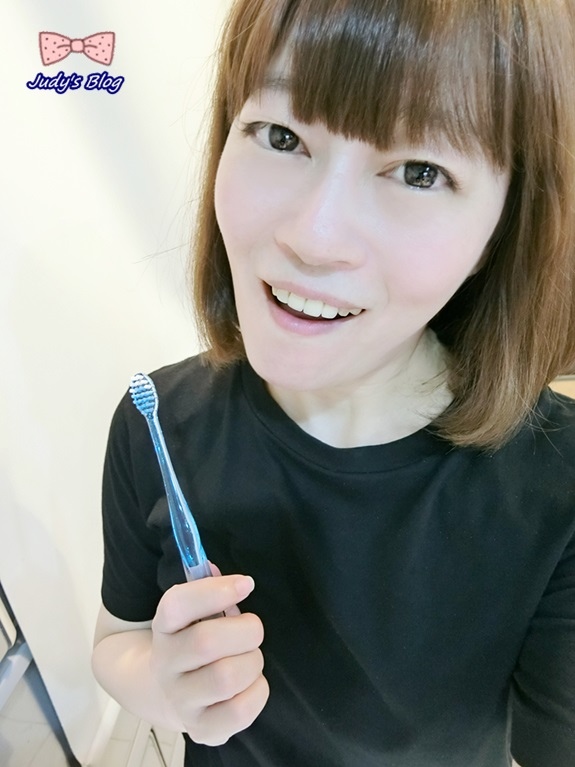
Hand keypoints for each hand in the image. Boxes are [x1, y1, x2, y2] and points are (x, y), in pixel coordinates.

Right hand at [150, 571, 268, 745]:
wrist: (173, 692)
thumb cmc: (197, 642)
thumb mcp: (196, 613)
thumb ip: (209, 589)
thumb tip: (220, 571)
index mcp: (164, 628)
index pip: (177, 604)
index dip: (214, 591)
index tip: (246, 584)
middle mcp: (165, 665)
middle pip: (206, 642)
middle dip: (245, 630)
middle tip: (252, 629)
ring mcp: (181, 700)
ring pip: (226, 677)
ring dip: (252, 661)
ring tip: (249, 658)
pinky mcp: (201, 729)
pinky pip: (240, 711)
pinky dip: (257, 692)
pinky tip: (250, 684)